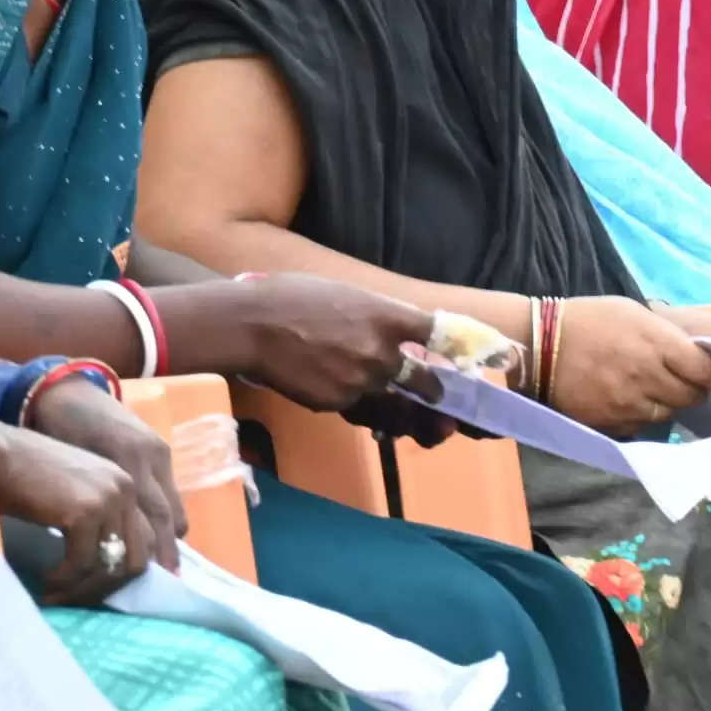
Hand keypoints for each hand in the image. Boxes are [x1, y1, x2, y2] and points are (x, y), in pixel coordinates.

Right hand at [0, 401, 183, 601]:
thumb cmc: (27, 478)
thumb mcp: (76, 496)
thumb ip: (100, 523)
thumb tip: (111, 570)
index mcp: (127, 486)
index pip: (148, 542)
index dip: (128, 575)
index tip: (103, 595)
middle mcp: (126, 489)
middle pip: (137, 560)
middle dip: (106, 589)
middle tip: (76, 600)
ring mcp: (108, 499)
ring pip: (110, 568)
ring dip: (81, 590)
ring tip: (55, 596)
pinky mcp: (85, 511)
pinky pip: (81, 564)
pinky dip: (63, 580)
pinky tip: (46, 581)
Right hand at [183, 275, 435, 410]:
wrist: (251, 326)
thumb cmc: (292, 297)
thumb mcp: (345, 295)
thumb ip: (375, 316)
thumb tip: (393, 331)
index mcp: (387, 316)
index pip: (437, 333)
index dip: (453, 347)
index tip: (458, 357)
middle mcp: (382, 352)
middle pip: (426, 382)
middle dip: (433, 393)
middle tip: (436, 397)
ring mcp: (361, 381)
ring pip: (393, 405)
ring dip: (401, 411)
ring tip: (407, 415)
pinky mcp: (338, 403)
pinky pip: (359, 411)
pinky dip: (360, 409)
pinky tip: (349, 401)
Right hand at [545, 298, 710, 431]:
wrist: (539, 344)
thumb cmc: (590, 320)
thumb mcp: (635, 311)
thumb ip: (674, 327)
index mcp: (656, 342)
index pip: (705, 370)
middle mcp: (647, 374)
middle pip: (690, 396)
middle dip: (696, 392)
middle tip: (693, 386)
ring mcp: (628, 402)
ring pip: (668, 414)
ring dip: (670, 405)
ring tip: (659, 392)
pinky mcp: (610, 421)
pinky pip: (641, 426)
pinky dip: (644, 416)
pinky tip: (633, 401)